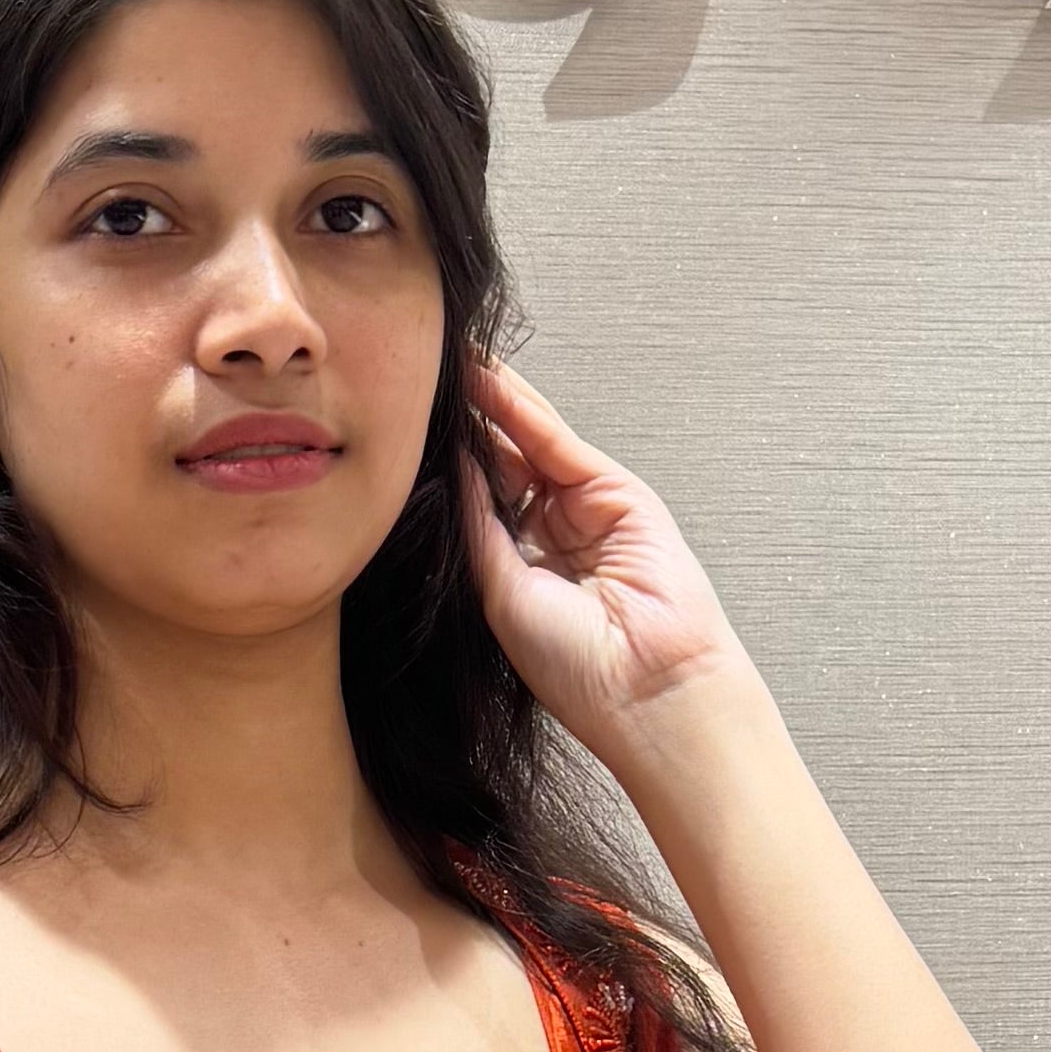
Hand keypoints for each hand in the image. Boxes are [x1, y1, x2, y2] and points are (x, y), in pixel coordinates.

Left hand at [460, 356, 760, 773]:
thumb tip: (451, 467)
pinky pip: (558, 444)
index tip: (405, 431)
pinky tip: (486, 382)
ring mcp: (585, 511)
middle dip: (467, 423)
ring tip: (447, 363)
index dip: (447, 466)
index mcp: (520, 570)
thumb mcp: (501, 591)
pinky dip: (523, 411)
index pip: (477, 502)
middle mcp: (552, 535)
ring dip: (491, 402)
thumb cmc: (577, 668)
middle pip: (503, 463)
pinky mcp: (615, 492)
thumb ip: (477, 525)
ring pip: (530, 443)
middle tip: (421, 379)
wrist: (645, 688)